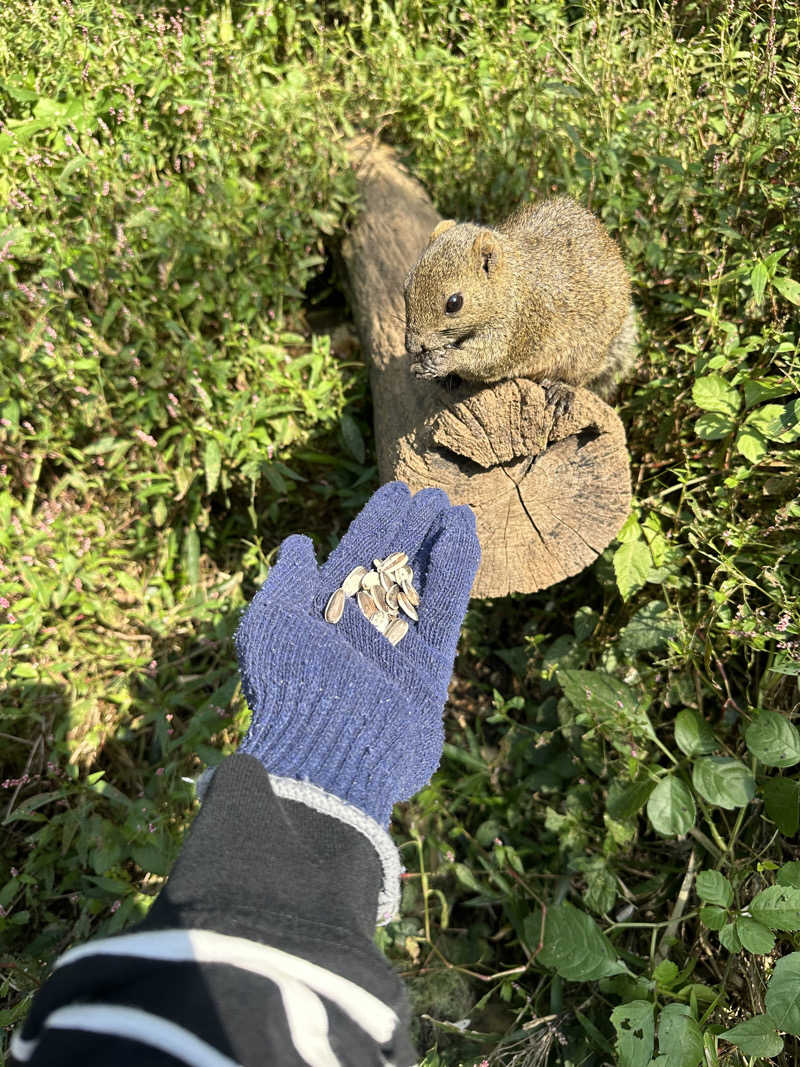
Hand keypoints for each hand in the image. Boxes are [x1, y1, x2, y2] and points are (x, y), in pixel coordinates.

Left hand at [234, 482, 479, 825]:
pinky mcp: (429, 665)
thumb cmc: (289, 685)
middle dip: (412, 528)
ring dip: (438, 542)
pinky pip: (445, 606)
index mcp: (324, 611)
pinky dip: (456, 569)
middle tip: (433, 494)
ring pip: (423, 581)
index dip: (377, 520)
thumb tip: (298, 542)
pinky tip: (464, 534)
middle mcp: (364, 624)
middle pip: (394, 563)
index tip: (397, 490)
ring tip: (456, 508)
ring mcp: (398, 644)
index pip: (356, 552)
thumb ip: (286, 580)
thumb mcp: (270, 624)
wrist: (324, 750)